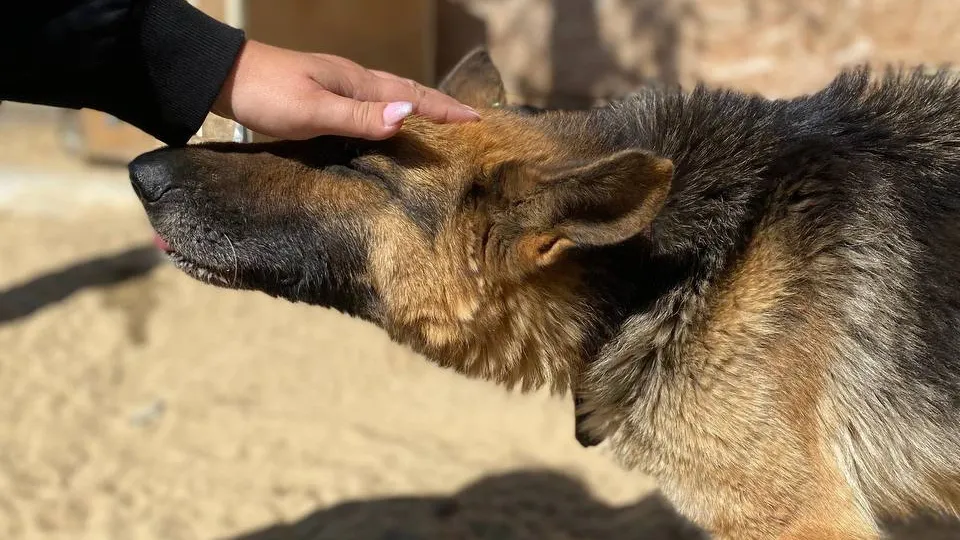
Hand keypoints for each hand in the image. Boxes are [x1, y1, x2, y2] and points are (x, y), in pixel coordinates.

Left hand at [212, 40, 480, 140]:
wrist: (224, 78)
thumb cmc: (266, 94)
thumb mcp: (313, 110)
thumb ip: (359, 116)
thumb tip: (408, 117)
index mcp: (357, 83)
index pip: (412, 97)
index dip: (444, 110)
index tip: (476, 121)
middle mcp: (353, 80)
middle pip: (407, 91)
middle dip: (439, 105)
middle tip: (468, 120)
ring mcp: (338, 85)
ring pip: (390, 95)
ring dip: (418, 107)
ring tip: (439, 121)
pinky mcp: (324, 94)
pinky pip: (372, 102)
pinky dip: (392, 111)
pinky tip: (387, 122)